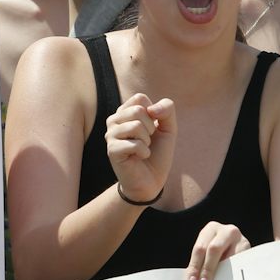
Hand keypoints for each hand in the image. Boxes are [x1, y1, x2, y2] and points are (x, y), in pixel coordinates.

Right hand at [104, 92, 175, 206]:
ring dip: (147, 140)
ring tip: (144, 148)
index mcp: (125, 112)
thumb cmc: (158, 153)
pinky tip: (141, 157)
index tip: (153, 127)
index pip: (140, 98)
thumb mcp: (169, 128)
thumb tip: (151, 108)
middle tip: (148, 140)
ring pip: (135, 125)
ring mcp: (110, 135)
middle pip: (137, 109)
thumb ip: (167, 110)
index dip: (153, 113)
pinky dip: (144, 151)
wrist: (151, 181)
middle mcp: (114, 120)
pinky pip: (134, 143)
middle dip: (151, 127)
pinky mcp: (112, 150)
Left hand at [186, 222, 248, 279]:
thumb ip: (200, 265)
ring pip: (230, 257)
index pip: (200, 249)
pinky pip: (240, 263)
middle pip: (214, 249)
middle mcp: (227, 231)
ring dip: (221, 274)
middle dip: (207, 270)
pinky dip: (233, 275)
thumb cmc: (217, 253)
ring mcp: (241, 239)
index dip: (195, 267)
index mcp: (211, 229)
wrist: (237, 247)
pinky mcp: (251, 250)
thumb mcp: (207, 253)